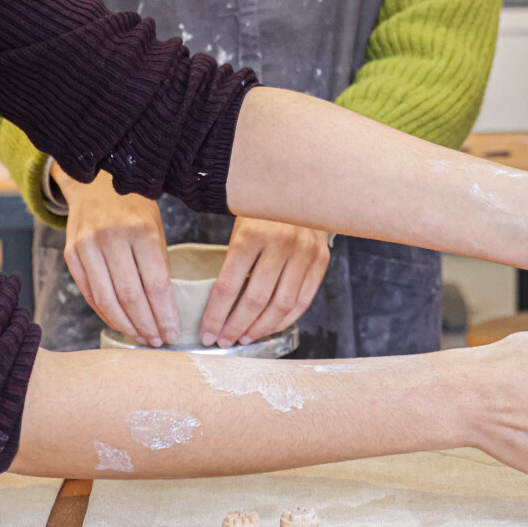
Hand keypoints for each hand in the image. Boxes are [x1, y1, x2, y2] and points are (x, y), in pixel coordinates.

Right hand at [59, 171, 174, 345]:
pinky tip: (119, 323)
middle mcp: (112, 238)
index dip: (165, 314)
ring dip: (126, 325)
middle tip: (158, 341)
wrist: (96, 183)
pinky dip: (105, 313)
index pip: (155, 284)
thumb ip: (159, 264)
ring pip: (107, 300)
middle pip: (131, 296)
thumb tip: (165, 310)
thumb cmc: (134, 208)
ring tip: (141, 337)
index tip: (174, 333)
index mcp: (141, 230)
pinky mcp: (71, 253)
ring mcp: (87, 246)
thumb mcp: (156, 227)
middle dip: (147, 325)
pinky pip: (89, 293)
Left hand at [199, 217, 329, 346]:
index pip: (229, 286)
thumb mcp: (240, 225)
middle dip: (236, 326)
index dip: (216, 315)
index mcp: (252, 234)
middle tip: (224, 340)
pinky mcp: (320, 259)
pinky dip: (286, 319)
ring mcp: (304, 253)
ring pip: (281, 305)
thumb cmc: (262, 209)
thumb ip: (232, 261)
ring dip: (260, 328)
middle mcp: (281, 244)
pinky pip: (303, 300)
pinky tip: (270, 326)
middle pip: (255, 300)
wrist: (300, 186)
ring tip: (245, 337)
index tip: (207, 332)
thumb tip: (218, 307)